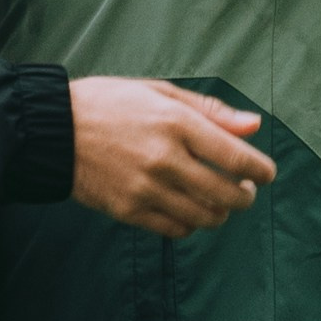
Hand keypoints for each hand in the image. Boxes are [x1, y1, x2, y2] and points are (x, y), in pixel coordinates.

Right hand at [69, 78, 275, 238]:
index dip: (261, 171)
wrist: (54, 130)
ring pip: (205, 217)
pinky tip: (189, 210)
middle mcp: (165, 159)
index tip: (266, 173)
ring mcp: (147, 189)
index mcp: (176, 122)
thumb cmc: (110, 103)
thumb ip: (210, 110)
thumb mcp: (160, 91)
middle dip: (246, 196)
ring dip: (221, 213)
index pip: (237, 158)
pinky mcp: (129, 211)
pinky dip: (191, 224)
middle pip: (227, 194)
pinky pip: (176, 230)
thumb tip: (254, 126)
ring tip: (218, 201)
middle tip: (244, 190)